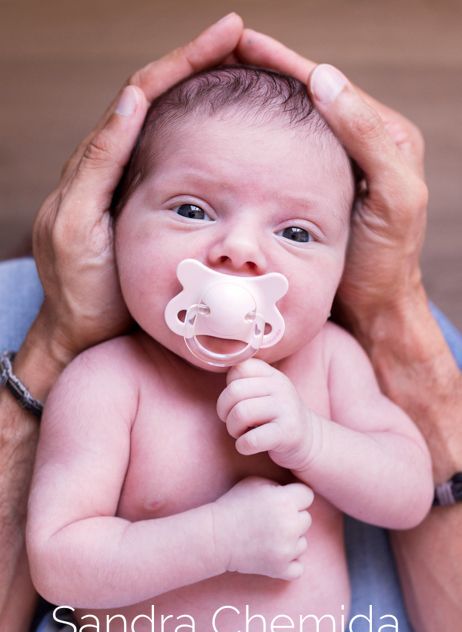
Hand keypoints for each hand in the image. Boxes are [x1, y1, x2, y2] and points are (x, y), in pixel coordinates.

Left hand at [31, 13, 243, 364]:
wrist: (83, 333)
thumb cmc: (80, 288)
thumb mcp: (79, 226)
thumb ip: (99, 165)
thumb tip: (132, 101)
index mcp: (98, 162)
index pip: (142, 93)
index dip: (184, 61)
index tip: (227, 35)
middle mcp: (118, 165)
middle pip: (161, 99)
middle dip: (201, 65)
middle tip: (247, 43)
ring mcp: (138, 187)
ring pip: (173, 128)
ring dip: (206, 97)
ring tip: (249, 75)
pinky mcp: (157, 212)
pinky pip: (182, 165)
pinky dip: (209, 143)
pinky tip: (235, 138)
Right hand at [212, 476, 312, 579]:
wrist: (214, 536)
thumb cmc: (233, 505)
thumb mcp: (255, 483)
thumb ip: (279, 485)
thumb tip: (294, 493)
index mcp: (284, 501)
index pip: (307, 495)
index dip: (295, 497)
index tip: (281, 501)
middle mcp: (289, 525)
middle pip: (306, 519)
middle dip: (292, 518)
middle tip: (270, 520)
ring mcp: (286, 549)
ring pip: (303, 543)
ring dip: (290, 541)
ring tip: (267, 537)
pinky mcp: (280, 569)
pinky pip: (298, 567)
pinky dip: (289, 563)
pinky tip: (274, 554)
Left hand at [217, 358, 312, 470]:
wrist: (310, 441)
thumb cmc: (276, 417)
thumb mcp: (266, 392)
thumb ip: (245, 381)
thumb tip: (225, 374)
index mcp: (272, 375)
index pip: (238, 368)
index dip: (227, 388)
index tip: (236, 403)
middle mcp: (281, 387)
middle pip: (234, 391)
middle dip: (224, 411)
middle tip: (234, 422)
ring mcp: (287, 409)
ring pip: (240, 413)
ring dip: (233, 429)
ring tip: (242, 433)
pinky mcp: (288, 433)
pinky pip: (251, 440)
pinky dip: (242, 446)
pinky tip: (248, 446)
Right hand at [237, 30, 427, 332]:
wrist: (374, 307)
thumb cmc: (387, 260)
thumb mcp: (393, 197)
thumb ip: (367, 138)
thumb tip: (325, 78)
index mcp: (384, 136)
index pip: (328, 85)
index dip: (284, 63)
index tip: (241, 43)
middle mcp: (359, 144)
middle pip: (307, 97)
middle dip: (265, 74)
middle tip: (218, 57)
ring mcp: (335, 168)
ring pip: (292, 124)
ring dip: (258, 104)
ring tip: (216, 87)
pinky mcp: (313, 192)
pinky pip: (283, 156)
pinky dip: (258, 142)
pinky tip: (231, 140)